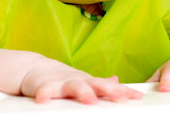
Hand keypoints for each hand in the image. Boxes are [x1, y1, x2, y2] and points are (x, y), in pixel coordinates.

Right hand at [20, 58, 142, 103]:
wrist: (33, 69)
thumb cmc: (62, 79)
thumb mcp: (84, 81)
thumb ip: (100, 84)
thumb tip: (119, 82)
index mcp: (88, 82)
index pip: (109, 86)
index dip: (123, 91)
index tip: (136, 97)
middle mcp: (78, 81)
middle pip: (96, 84)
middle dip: (109, 91)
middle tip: (121, 98)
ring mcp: (61, 82)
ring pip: (74, 86)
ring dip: (83, 92)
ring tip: (91, 101)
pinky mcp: (44, 86)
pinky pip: (45, 91)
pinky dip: (45, 95)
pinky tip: (44, 100)